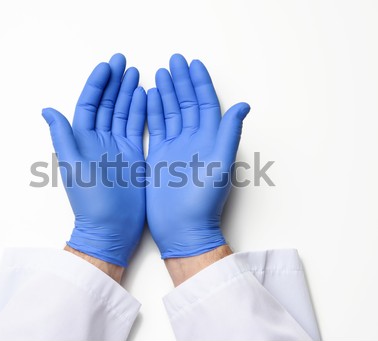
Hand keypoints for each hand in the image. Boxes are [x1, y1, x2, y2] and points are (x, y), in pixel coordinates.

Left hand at [42, 54, 145, 267]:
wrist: (111, 227)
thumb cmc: (90, 200)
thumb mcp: (73, 166)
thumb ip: (63, 136)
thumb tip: (47, 109)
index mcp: (82, 139)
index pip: (90, 104)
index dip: (97, 84)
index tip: (107, 65)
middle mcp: (100, 140)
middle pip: (107, 104)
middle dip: (115, 82)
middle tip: (124, 61)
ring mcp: (118, 147)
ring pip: (123, 113)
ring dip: (128, 93)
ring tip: (137, 73)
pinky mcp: (134, 155)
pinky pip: (137, 128)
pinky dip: (141, 112)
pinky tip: (146, 97)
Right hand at [146, 54, 249, 261]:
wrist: (182, 228)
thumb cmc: (203, 201)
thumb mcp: (219, 164)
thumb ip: (228, 133)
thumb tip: (243, 106)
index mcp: (209, 139)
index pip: (205, 103)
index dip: (200, 83)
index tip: (193, 63)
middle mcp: (193, 140)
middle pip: (187, 103)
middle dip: (181, 81)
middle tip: (174, 61)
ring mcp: (175, 147)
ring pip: (171, 113)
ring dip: (166, 92)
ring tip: (160, 73)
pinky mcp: (159, 156)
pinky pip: (156, 128)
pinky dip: (152, 112)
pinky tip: (149, 98)